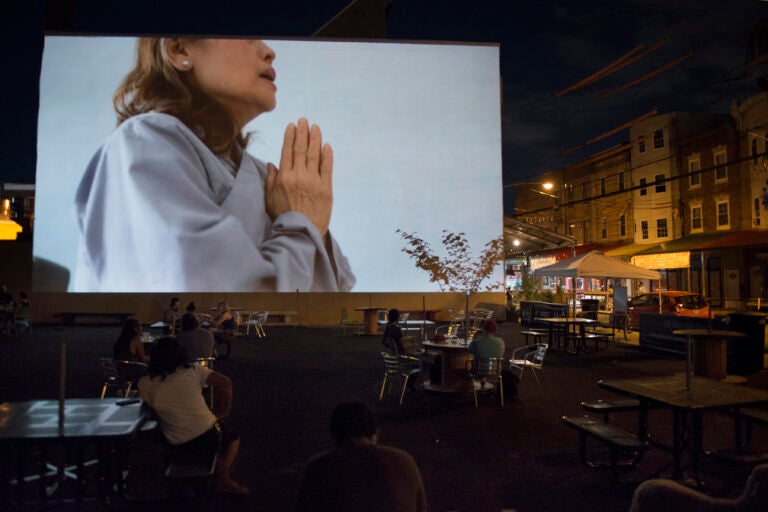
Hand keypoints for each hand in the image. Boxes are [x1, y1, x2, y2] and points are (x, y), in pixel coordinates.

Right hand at [265, 118, 332, 235]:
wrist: (300, 232)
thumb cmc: (283, 217)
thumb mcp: (270, 199)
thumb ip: (270, 180)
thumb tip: (271, 164)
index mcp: (284, 177)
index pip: (287, 151)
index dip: (290, 137)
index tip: (292, 126)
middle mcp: (298, 176)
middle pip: (301, 149)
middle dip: (302, 133)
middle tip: (304, 120)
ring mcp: (313, 181)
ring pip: (314, 155)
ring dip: (315, 139)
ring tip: (315, 127)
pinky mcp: (326, 188)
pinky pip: (327, 168)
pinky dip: (327, 155)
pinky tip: (327, 145)